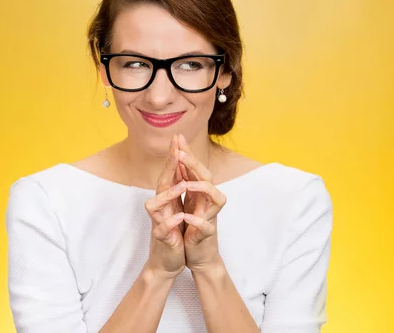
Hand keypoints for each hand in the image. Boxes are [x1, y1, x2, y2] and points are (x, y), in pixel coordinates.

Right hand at [144, 134, 186, 279]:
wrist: (167, 261)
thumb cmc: (173, 233)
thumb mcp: (178, 207)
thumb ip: (178, 188)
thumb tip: (181, 166)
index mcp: (167, 199)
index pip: (170, 173)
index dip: (173, 156)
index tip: (178, 138)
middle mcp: (160, 207)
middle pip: (161, 183)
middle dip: (169, 166)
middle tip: (176, 149)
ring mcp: (158, 221)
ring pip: (156, 204)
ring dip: (169, 194)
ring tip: (182, 185)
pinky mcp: (162, 238)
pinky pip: (162, 228)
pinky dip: (170, 222)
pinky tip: (180, 216)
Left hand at [176, 134, 226, 271]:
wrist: (200, 256)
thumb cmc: (192, 228)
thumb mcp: (185, 202)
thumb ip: (183, 182)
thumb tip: (177, 158)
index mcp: (199, 193)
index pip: (194, 168)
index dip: (187, 153)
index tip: (177, 137)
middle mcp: (208, 202)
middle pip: (207, 177)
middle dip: (194, 164)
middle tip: (180, 153)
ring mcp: (210, 217)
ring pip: (216, 198)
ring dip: (202, 189)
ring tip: (187, 184)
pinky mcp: (207, 235)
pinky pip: (206, 226)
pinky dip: (197, 221)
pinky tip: (186, 217)